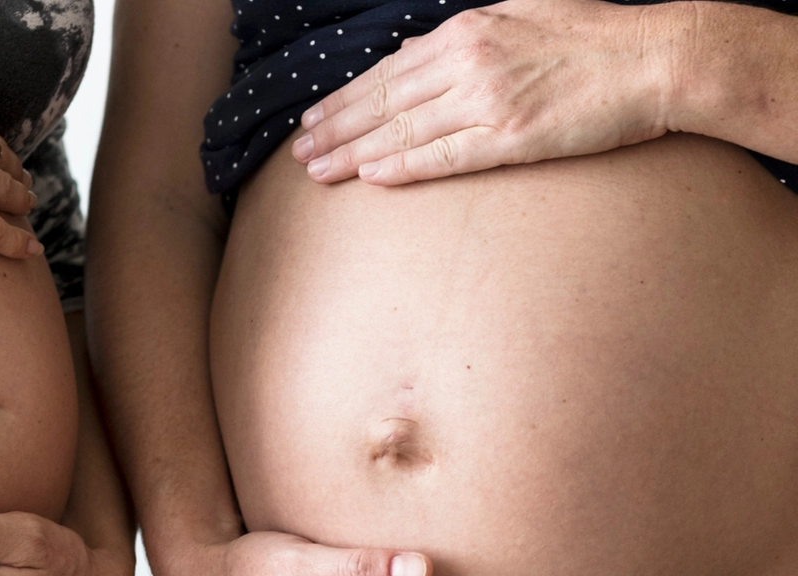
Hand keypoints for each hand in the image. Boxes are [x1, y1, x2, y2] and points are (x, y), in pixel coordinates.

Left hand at [292, 0, 672, 185]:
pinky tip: (371, 177)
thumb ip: (465, 39)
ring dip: (354, 152)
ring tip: (318, 171)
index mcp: (467, 32)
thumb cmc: (591, 39)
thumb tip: (416, 53)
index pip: (388, 71)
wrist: (656, 58)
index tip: (315, 119)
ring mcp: (488, 100)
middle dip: (335, 128)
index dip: (345, 98)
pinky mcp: (513, 137)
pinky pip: (444, 156)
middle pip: (383, 101)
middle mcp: (468, 63)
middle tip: (300, 152)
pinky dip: (403, 165)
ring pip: (403, 130)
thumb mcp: (518, 19)